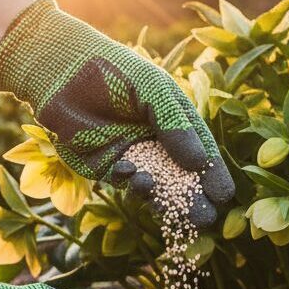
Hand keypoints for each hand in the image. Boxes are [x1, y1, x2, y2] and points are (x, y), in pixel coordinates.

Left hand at [0, 0, 234, 225]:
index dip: (212, 173)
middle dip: (192, 197)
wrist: (63, 70)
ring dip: (165, 198)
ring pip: (156, 184)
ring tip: (176, 211)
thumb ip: (176, 126)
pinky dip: (132, 183)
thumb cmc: (116, 70)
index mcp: (175, 121)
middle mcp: (156, 141)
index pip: (200, 151)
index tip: (224, 195)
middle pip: (181, 175)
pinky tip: (134, 178)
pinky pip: (125, 182)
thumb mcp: (155, 92)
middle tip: (206, 218)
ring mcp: (132, 155)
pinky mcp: (106, 165)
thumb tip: (200, 163)